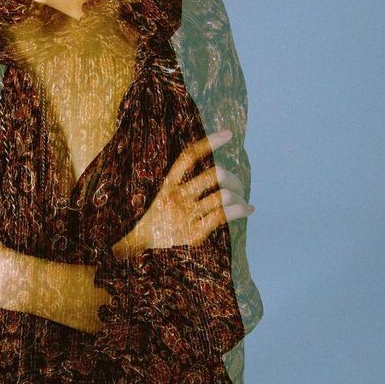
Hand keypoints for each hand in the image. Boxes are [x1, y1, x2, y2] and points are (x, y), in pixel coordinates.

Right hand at [114, 130, 254, 254]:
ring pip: (224, 196)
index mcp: (167, 185)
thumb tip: (211, 171)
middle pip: (216, 175)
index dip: (209, 143)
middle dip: (234, 179)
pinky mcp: (194, 234)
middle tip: (237, 185)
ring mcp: (186, 216)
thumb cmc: (153, 221)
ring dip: (240, 196)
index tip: (228, 134)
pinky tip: (248, 209)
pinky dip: (242, 210)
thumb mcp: (158, 196)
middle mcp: (177, 197)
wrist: (136, 250)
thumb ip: (180, 183)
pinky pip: (224, 216)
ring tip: (242, 200)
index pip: (189, 157)